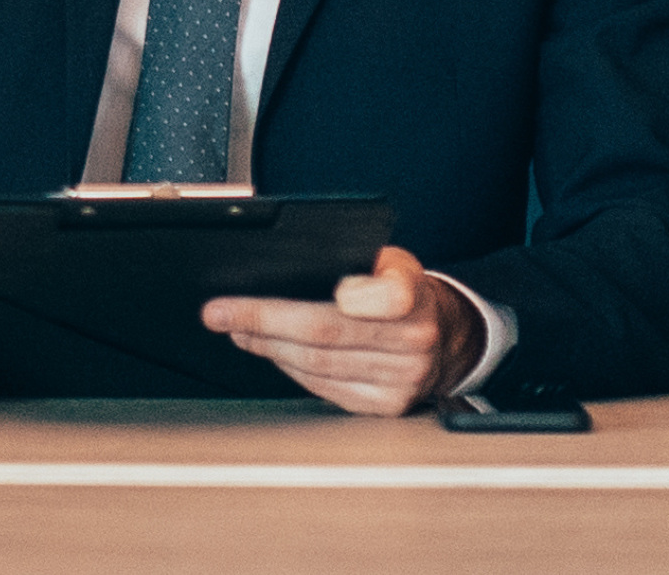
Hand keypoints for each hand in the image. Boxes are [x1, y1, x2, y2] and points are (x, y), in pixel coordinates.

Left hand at [203, 244, 478, 415]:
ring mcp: (400, 380)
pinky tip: (271, 351)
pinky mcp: (385, 406)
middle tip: (220, 313)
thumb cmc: (409, 293)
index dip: (352, 296)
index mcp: (416, 296)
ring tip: (238, 328)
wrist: (449, 338)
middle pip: (325, 333)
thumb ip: (358, 262)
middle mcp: (413, 342)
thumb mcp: (395, 261)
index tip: (323, 290)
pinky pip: (323, 388)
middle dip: (264, 321)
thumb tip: (290, 269)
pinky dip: (289, 368)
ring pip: (316, 364)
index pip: (387, 296)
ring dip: (267, 346)